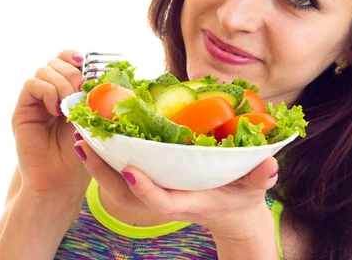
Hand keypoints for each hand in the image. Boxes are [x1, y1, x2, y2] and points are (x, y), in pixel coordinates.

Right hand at [12, 50, 89, 197]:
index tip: (92, 67)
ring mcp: (36, 100)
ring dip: (62, 83)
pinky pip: (32, 85)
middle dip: (74, 72)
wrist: (61, 180)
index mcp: (69, 90)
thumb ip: (97, 96)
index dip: (79, 58)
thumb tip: (107, 72)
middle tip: (82, 93)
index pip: (69, 58)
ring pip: (45, 70)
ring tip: (70, 106)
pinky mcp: (23, 110)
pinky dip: (48, 91)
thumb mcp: (96, 119)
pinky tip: (56, 110)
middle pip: (57, 61)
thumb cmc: (82, 153)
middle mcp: (50, 91)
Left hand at [74, 139, 278, 240]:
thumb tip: (270, 165)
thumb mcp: (255, 186)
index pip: (163, 200)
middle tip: (84, 144)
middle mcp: (167, 197)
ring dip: (100, 163)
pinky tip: (99, 138)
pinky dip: (109, 158)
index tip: (130, 170)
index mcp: (189, 200)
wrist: (232, 214)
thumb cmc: (242, 199)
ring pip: (120, 184)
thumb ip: (262, 177)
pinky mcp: (155, 182)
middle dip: (104, 171)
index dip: (146, 189)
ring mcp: (158, 191)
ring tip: (82, 137)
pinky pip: (126, 172)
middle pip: (128, 192)